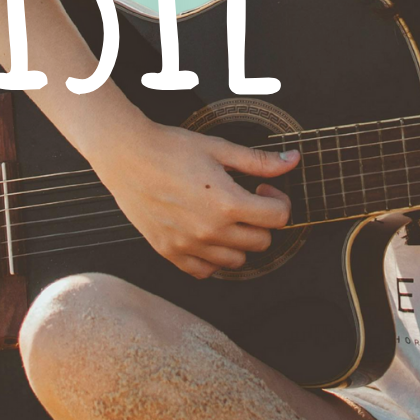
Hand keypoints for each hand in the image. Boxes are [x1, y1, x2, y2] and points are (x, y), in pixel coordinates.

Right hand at [90, 120, 297, 278]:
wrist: (126, 155)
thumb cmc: (170, 148)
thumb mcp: (219, 148)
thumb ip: (259, 161)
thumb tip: (292, 160)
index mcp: (228, 203)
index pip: (279, 218)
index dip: (278, 200)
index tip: (263, 189)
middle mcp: (211, 231)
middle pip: (262, 242)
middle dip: (261, 221)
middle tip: (245, 200)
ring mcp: (190, 245)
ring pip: (237, 261)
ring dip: (239, 241)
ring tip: (224, 217)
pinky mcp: (170, 252)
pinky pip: (205, 271)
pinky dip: (212, 258)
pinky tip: (206, 234)